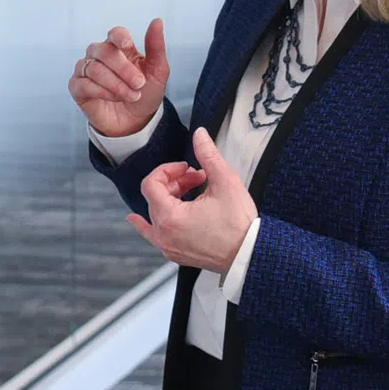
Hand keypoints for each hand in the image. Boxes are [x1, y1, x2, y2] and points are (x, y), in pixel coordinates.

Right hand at [69, 18, 169, 138]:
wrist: (135, 122)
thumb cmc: (145, 93)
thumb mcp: (157, 72)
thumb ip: (156, 47)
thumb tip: (157, 21)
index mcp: (119, 47)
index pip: (115, 34)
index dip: (120, 37)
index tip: (128, 45)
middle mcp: (99, 55)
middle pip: (104, 51)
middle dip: (124, 69)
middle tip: (139, 84)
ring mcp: (86, 70)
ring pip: (94, 69)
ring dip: (116, 84)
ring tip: (131, 95)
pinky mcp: (77, 87)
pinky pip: (84, 84)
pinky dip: (102, 92)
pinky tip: (114, 98)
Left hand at [131, 127, 257, 273]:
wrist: (249, 254)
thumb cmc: (239, 225)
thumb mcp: (225, 182)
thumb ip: (208, 155)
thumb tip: (199, 135)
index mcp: (170, 217)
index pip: (151, 184)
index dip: (167, 170)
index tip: (185, 168)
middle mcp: (164, 235)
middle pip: (154, 197)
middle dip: (174, 182)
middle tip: (196, 178)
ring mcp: (168, 247)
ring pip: (155, 214)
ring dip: (168, 198)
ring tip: (191, 192)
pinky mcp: (176, 253)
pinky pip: (154, 235)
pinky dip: (150, 222)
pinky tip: (139, 219)